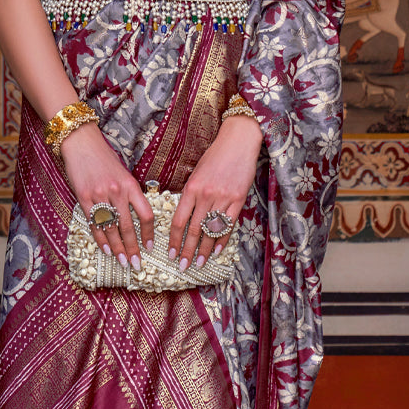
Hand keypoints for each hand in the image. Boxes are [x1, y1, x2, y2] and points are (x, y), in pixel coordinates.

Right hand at [59, 124, 153, 269]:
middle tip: (136, 264)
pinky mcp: (84, 198)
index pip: (145, 214)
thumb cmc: (104, 159)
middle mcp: (117, 192)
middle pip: (128, 227)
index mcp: (131, 185)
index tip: (150, 246)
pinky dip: (100, 238)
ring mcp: (100, 195)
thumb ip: (130, 194)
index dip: (148, 233)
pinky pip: (94, 223)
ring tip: (122, 261)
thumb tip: (137, 218)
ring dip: (117, 248)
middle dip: (133, 248)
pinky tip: (106, 249)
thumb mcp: (124, 174)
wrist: (81, 143)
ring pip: (111, 228)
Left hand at [168, 115, 261, 269]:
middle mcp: (206, 196)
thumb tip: (184, 217)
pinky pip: (229, 225)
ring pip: (211, 231)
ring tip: (199, 263)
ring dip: (205, 250)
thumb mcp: (196, 173)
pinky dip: (222, 240)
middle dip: (187, 251)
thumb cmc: (215, 156)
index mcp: (191, 189)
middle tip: (182, 266)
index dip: (173, 240)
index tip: (170, 253)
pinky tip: (217, 250)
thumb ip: (190, 195)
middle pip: (194, 231)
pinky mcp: (238, 200)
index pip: (179, 221)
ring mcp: (223, 199)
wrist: (238, 142)